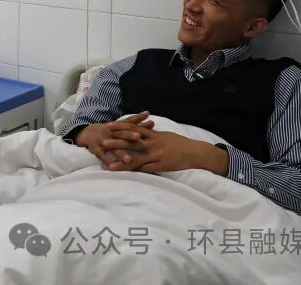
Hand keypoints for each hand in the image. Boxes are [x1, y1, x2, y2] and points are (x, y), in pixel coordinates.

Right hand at [75, 112, 154, 168]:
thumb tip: (152, 120)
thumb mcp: (121, 125)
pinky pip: (101, 156)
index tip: (151, 123)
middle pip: (121, 134)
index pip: (130, 123)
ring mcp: (102, 140)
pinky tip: (112, 167)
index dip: (140, 122)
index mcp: (118, 126)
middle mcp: (110, 132)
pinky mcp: (96, 149)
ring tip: (128, 160)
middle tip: (139, 137)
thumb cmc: (110, 130)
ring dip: (121, 154)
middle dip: (130, 135)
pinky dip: (106, 161)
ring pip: (113, 147)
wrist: (88, 133)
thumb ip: (135, 123)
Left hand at [107, 125, 228, 174]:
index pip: (134, 128)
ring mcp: (157, 155)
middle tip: (103, 142)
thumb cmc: (180, 143)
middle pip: (132, 142)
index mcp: (154, 134)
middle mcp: (153, 143)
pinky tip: (127, 174)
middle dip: (117, 142)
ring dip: (123, 162)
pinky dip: (136, 172)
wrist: (196, 153)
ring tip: (110, 165)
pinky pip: (146, 169)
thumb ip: (152, 133)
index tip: (108, 126)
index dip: (121, 127)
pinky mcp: (161, 166)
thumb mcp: (165, 135)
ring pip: (137, 159)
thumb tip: (142, 129)